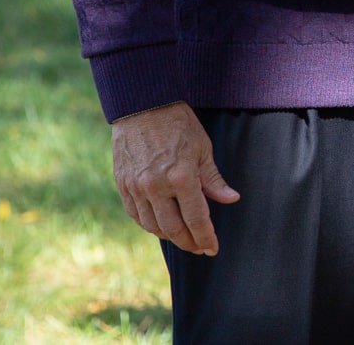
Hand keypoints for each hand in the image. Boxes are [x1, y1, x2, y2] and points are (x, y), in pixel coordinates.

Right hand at [111, 102, 239, 255]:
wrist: (142, 105)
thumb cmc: (177, 123)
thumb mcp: (202, 147)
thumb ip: (213, 179)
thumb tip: (231, 199)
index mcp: (181, 176)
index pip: (197, 218)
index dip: (206, 237)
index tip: (213, 248)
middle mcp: (157, 186)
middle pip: (174, 229)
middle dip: (189, 242)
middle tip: (200, 247)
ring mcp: (137, 187)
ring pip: (153, 226)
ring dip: (170, 236)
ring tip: (183, 237)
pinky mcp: (123, 185)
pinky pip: (136, 215)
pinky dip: (150, 225)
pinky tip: (161, 225)